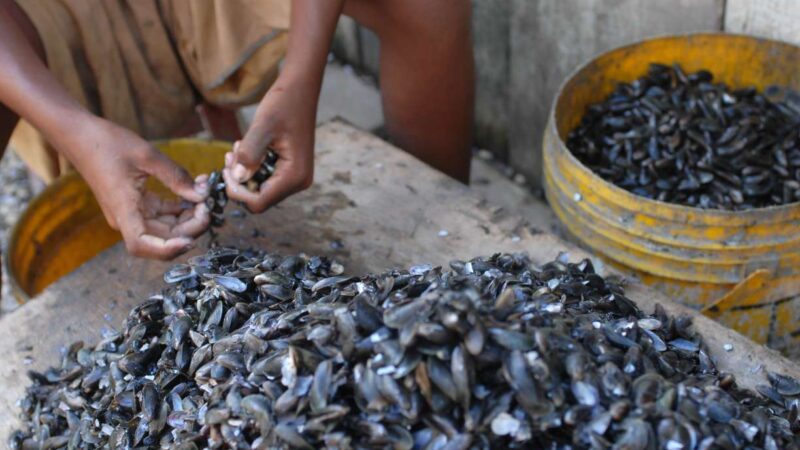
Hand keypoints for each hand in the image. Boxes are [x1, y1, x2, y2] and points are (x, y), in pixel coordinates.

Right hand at [66, 118, 209, 258]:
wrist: (80, 135)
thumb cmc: (107, 143)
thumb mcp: (147, 155)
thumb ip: (176, 177)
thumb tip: (202, 195)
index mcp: (123, 210)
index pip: (141, 245)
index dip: (167, 250)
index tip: (190, 240)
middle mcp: (126, 218)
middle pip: (162, 238)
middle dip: (190, 228)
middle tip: (208, 206)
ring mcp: (131, 212)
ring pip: (165, 228)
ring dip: (187, 218)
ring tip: (204, 197)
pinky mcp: (135, 204)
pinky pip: (162, 214)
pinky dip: (179, 208)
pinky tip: (194, 192)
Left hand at [223, 80, 315, 212]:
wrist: (300, 90)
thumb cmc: (284, 104)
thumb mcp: (262, 127)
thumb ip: (249, 154)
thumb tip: (236, 178)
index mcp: (295, 176)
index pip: (259, 202)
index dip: (237, 192)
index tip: (226, 169)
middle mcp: (299, 182)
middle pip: (259, 199)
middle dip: (240, 183)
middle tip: (229, 157)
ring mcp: (296, 178)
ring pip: (261, 190)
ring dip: (245, 175)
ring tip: (237, 149)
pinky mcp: (291, 171)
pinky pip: (266, 180)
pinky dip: (252, 169)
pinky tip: (247, 150)